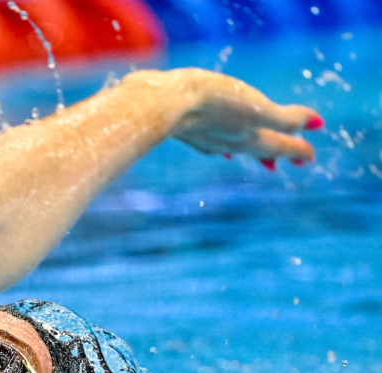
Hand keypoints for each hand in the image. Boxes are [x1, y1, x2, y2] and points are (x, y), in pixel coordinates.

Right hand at [125, 68, 322, 167]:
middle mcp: (231, 142)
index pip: (281, 145)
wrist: (162, 105)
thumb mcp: (257, 108)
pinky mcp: (187, 129)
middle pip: (260, 149)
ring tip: (261, 158)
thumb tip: (317, 124)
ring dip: (253, 152)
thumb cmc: (211, 103)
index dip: (299, 149)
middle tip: (293, 162)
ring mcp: (207, 138)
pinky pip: (212, 143)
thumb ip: (287, 118)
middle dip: (279, 153)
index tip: (311, 157)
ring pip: (236, 148)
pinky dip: (224, 145)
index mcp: (250, 137)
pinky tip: (218, 146)